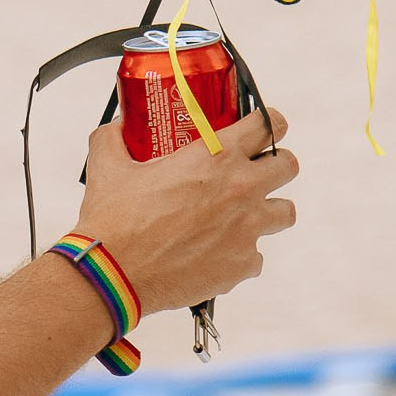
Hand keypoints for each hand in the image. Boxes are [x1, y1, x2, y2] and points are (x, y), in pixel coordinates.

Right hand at [72, 108, 298, 314]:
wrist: (114, 273)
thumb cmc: (113, 218)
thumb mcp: (108, 165)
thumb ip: (114, 138)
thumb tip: (117, 127)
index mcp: (216, 156)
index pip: (268, 123)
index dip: (267, 121)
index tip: (260, 126)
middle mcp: (241, 189)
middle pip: (288, 165)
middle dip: (274, 164)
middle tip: (253, 171)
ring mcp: (248, 230)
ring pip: (284, 212)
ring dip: (266, 210)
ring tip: (240, 216)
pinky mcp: (244, 265)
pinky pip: (256, 255)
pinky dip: (239, 252)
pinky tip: (213, 252)